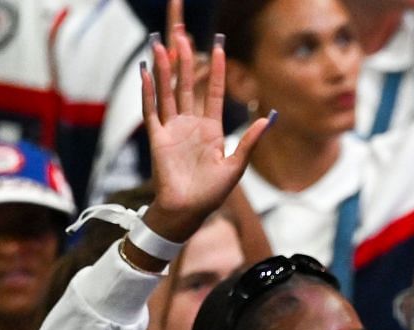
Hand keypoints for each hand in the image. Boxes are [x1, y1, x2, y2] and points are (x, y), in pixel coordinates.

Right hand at [140, 19, 270, 242]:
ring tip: (163, 45)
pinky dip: (148, 91)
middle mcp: (191, 124)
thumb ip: (249, 141)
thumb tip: (267, 118)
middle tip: (185, 35)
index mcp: (212, 129)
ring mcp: (173, 128)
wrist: (189, 210)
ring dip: (166, 70)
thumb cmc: (212, 193)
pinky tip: (146, 71)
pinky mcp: (157, 137)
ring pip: (168, 92)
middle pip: (188, 86)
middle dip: (188, 61)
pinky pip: (151, 110)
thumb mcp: (236, 166)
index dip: (217, 71)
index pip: (214, 93)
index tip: (220, 48)